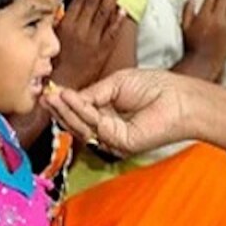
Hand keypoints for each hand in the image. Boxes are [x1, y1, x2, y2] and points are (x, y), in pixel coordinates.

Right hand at [43, 69, 195, 156]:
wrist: (179, 97)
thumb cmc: (155, 87)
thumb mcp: (116, 83)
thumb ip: (92, 93)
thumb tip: (68, 97)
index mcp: (109, 114)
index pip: (81, 113)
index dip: (65, 105)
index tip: (49, 93)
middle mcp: (109, 129)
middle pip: (77, 124)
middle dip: (61, 110)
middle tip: (46, 96)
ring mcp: (114, 138)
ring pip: (82, 127)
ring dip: (66, 110)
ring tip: (54, 96)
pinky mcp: (120, 142)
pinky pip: (95, 126)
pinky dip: (80, 111)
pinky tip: (70, 98)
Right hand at [53, 0, 124, 88]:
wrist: (61, 84)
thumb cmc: (53, 61)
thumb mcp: (52, 36)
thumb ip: (60, 20)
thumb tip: (65, 4)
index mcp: (67, 25)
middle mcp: (81, 30)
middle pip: (95, 2)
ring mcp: (94, 39)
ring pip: (105, 13)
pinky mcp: (103, 50)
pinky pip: (112, 32)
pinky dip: (118, 20)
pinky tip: (123, 8)